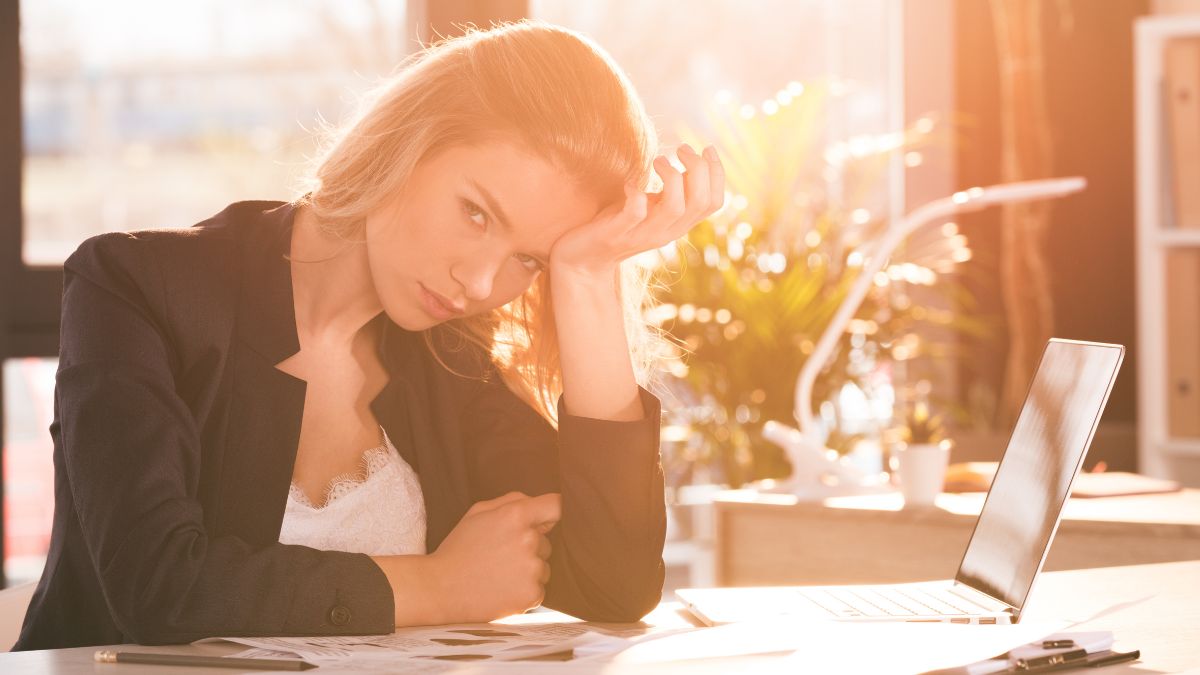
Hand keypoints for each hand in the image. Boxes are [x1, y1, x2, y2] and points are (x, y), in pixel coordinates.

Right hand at [428, 491, 559, 622]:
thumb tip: (537, 504)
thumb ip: (512, 501)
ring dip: (528, 570)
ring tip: (498, 574)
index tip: (548, 520)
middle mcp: (529, 540)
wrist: (440, 589)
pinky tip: (502, 588)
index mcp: (516, 516)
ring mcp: (532, 569)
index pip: (555, 506)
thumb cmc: (459, 549)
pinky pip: (539, 588)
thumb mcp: (478, 513)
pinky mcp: (532, 594)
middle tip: (500, 555)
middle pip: (546, 541)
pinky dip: (524, 590)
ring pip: (544, 566)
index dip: (552, 513)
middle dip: (530, 546)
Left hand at [549, 143, 724, 278]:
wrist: (583, 260)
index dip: (717, 172)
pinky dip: (636, 193)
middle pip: (700, 202)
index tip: (706, 148)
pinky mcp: (617, 233)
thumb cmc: (618, 224)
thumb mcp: (652, 207)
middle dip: (699, 168)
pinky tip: (629, 183)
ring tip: (658, 160)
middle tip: (681, 148)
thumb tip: (692, 162)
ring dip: (671, 177)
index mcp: (678, 225)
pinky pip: (635, 213)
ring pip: (675, 208)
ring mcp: (642, 234)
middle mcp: (666, 232)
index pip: (714, 202)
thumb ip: (672, 192)